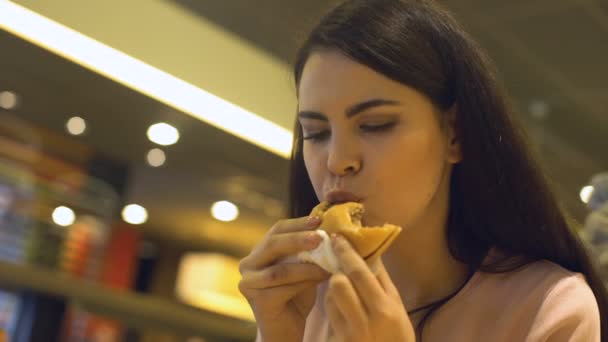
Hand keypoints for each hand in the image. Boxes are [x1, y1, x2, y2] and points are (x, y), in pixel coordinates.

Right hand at [238, 216, 330, 341]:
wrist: (287, 331)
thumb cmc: (297, 298)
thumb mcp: (303, 268)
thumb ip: (308, 251)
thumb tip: (328, 229)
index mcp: (258, 252)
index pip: (277, 230)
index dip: (298, 223)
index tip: (319, 219)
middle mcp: (248, 265)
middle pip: (273, 244)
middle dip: (299, 238)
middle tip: (321, 237)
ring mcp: (249, 283)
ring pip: (280, 269)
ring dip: (307, 265)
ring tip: (329, 262)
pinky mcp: (257, 301)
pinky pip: (283, 287)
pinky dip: (305, 281)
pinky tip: (322, 278)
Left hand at [325, 235, 415, 341]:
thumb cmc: (396, 336)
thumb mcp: (397, 309)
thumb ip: (382, 282)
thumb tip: (371, 251)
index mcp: (386, 309)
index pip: (361, 273)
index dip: (346, 252)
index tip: (337, 237)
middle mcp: (367, 321)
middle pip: (340, 282)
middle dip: (337, 269)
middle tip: (337, 260)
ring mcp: (350, 333)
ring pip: (331, 296)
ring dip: (334, 288)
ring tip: (344, 289)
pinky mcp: (338, 340)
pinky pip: (329, 313)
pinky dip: (332, 304)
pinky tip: (340, 305)